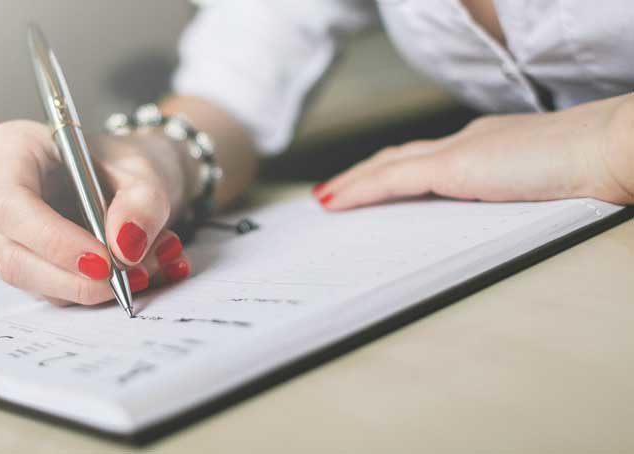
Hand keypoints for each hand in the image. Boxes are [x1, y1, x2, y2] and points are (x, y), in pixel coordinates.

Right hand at [0, 120, 193, 305]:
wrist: (127, 178)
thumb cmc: (122, 163)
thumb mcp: (144, 170)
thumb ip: (142, 203)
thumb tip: (125, 247)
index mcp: (13, 148)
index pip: (10, 203)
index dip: (53, 240)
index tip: (103, 260)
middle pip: (12, 254)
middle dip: (73, 279)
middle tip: (127, 280)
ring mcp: (4, 233)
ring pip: (32, 280)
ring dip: (92, 288)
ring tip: (147, 268)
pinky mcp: (24, 263)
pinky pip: (53, 291)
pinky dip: (97, 291)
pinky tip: (135, 272)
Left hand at [314, 94, 633, 208]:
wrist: (613, 150)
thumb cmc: (591, 171)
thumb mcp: (539, 188)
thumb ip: (510, 196)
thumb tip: (498, 216)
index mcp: (488, 146)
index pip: (427, 159)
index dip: (395, 172)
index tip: (375, 185)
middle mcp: (468, 141)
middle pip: (399, 158)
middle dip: (365, 176)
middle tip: (337, 192)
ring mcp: (460, 151)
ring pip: (388, 165)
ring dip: (354, 182)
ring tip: (327, 198)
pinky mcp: (455, 165)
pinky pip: (392, 178)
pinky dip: (360, 189)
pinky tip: (337, 201)